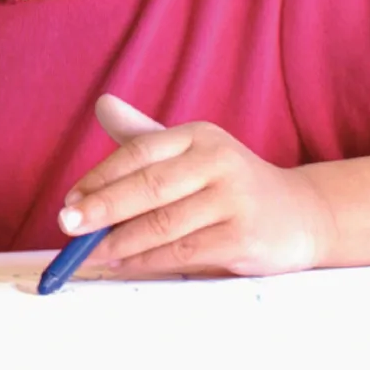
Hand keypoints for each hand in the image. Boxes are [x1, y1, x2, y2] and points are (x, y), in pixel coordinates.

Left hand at [59, 95, 332, 278]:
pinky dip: (149, 260)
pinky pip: (184, 251)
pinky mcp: (244, 236)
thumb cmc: (229, 184)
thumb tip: (101, 105)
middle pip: (148, 187)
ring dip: (120, 241)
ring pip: (163, 223)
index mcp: (198, 135)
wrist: (301, 214)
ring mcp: (234, 199)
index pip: (138, 152)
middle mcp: (218, 161)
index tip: (69, 199)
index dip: (100, 177)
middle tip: (67, 225)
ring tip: (90, 252)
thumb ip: (145, 136)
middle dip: (102, 208)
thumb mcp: (191, 152)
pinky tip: (126, 263)